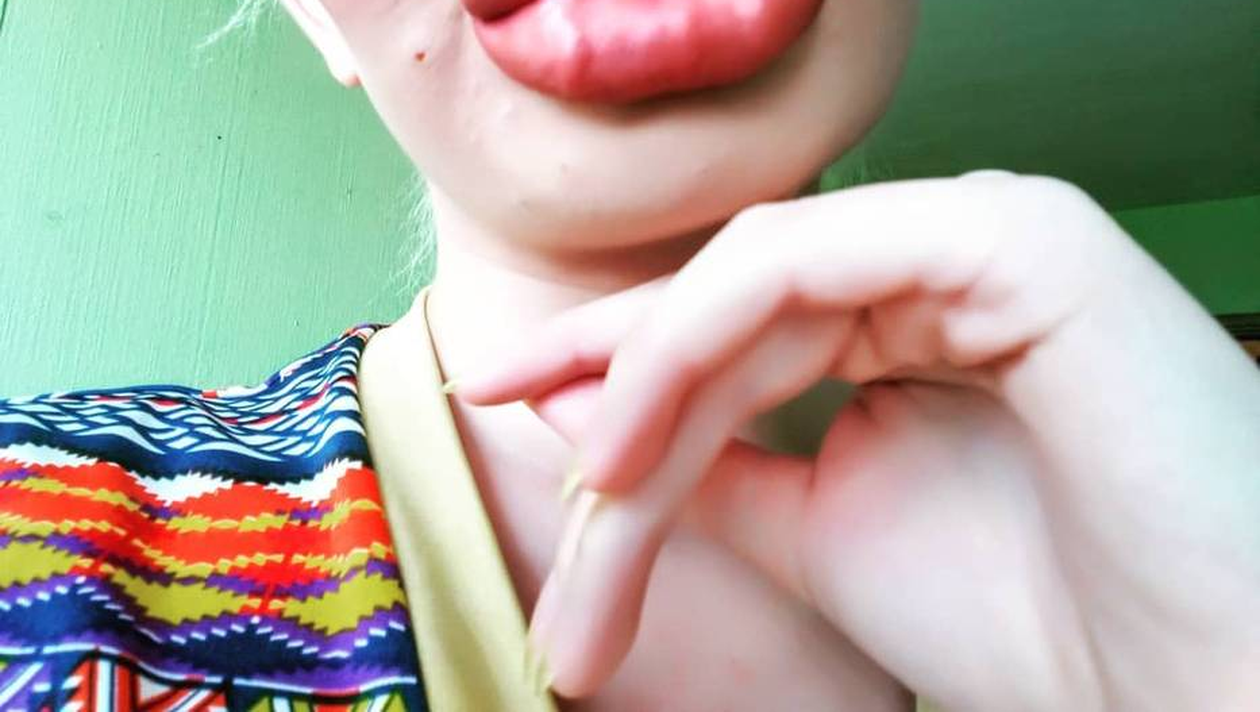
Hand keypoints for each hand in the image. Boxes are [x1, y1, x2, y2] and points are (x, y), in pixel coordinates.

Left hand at [455, 172, 1259, 709]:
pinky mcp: (1016, 236)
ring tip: (596, 496)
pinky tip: (636, 440)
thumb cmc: (1025, 622)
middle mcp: (947, 260)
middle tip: (567, 521)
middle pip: (727, 308)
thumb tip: (584, 410)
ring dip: (649, 385)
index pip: (732, 316)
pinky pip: (803, 265)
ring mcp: (983, 234)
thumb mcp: (817, 529)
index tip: (501, 393)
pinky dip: (698, 342)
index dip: (611, 354)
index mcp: (915, 318)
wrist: (1189, 689)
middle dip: (622, 404)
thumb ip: (710, 462)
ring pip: (748, 285)